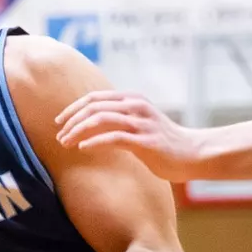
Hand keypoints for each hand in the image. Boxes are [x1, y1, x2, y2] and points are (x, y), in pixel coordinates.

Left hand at [55, 91, 202, 182]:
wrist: (192, 153)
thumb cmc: (162, 142)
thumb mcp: (139, 124)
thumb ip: (118, 119)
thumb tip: (90, 124)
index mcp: (132, 100)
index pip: (95, 98)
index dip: (73, 108)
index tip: (59, 122)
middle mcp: (136, 107)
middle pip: (94, 107)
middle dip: (72, 121)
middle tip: (59, 136)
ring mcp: (141, 123)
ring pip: (101, 119)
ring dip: (78, 131)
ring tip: (65, 143)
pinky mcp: (146, 142)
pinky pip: (114, 138)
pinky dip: (94, 142)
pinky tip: (82, 149)